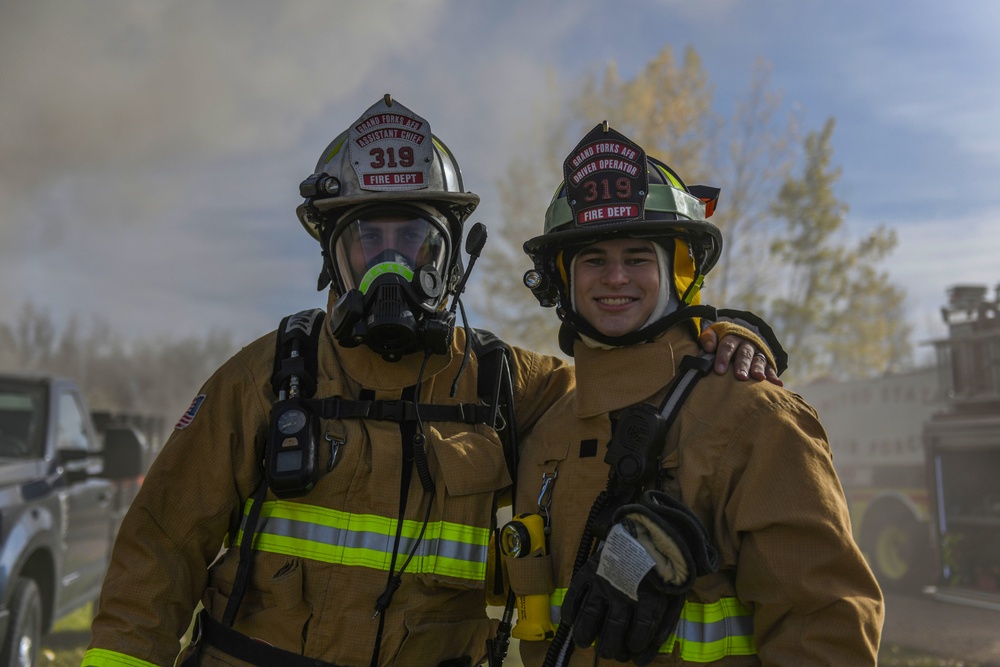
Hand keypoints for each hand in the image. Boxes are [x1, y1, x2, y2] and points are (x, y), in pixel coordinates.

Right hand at [560, 524, 685, 664]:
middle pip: (613, 629)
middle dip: (610, 646)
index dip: (636, 645)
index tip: (634, 650)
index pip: (639, 631)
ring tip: (583, 642)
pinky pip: (576, 592)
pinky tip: (568, 619)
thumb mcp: (673, 593)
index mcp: (649, 598)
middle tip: (607, 651)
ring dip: (586, 633)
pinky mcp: (591, 570)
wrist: (646, 527)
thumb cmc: (660, 565)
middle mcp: (624, 593)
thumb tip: (648, 651)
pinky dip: (570, 607)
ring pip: (591, 615)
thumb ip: (663, 623)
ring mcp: (605, 581)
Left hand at [699, 328, 782, 385]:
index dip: (723, 357)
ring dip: (758, 369)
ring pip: (758, 360)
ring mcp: (758, 352)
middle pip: (744, 354)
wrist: (742, 334)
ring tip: (759, 378)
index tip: (719, 371)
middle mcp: (746, 344)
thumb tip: (708, 347)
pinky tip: (777, 385)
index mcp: (732, 337)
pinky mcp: (767, 361)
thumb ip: (708, 338)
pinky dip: (774, 376)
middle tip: (740, 376)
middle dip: (742, 365)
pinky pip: (771, 368)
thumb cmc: (722, 339)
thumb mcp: (714, 333)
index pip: (727, 346)